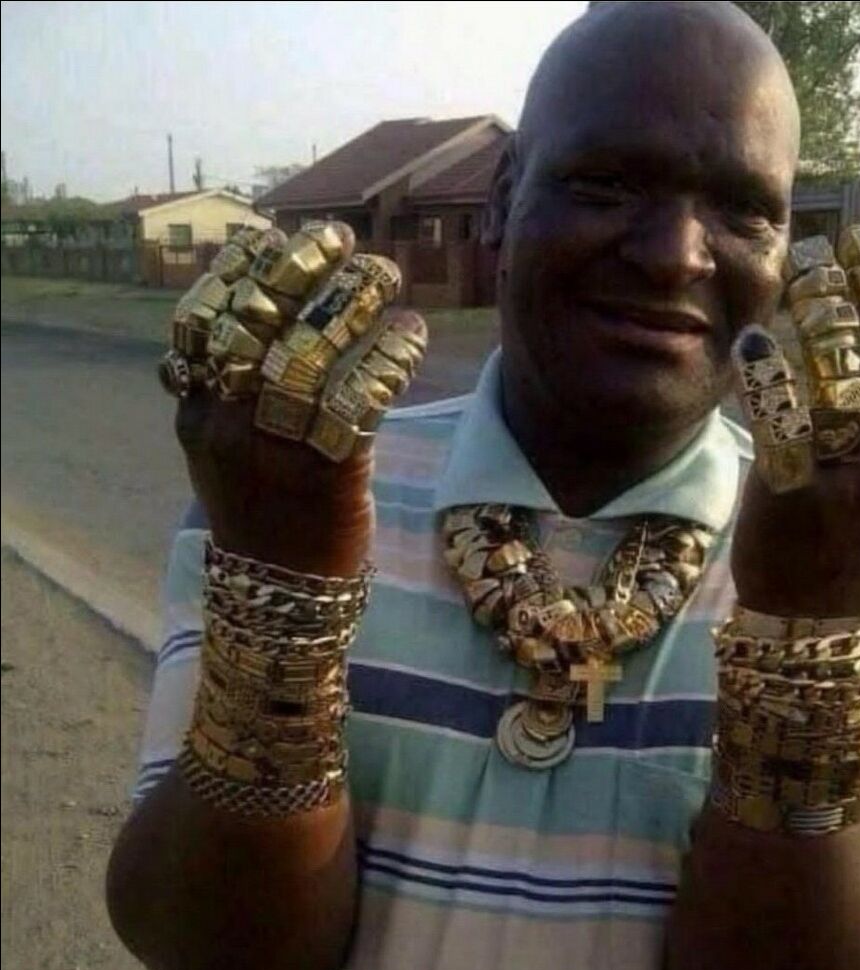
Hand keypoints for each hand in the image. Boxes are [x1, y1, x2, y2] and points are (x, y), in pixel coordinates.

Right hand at [159, 223, 427, 575]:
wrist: (280, 591)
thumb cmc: (261, 509)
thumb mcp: (222, 448)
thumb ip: (230, 389)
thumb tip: (265, 311)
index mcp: (197, 412)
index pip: (202, 320)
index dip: (239, 270)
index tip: (274, 235)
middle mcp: (227, 424)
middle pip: (259, 325)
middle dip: (302, 270)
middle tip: (342, 239)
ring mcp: (275, 448)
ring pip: (310, 354)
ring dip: (353, 303)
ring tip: (385, 275)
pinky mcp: (329, 473)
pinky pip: (359, 399)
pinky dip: (387, 358)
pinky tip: (408, 333)